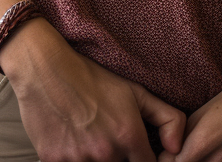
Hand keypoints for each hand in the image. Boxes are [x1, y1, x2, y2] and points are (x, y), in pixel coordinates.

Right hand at [1, 18, 185, 161]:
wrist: (45, 69)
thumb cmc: (91, 79)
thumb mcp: (134, 91)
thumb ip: (167, 118)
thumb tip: (176, 148)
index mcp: (129, 135)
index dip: (143, 160)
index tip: (135, 152)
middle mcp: (106, 152)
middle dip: (118, 160)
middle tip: (107, 139)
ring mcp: (79, 160)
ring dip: (95, 161)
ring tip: (89, 139)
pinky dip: (73, 160)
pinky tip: (72, 144)